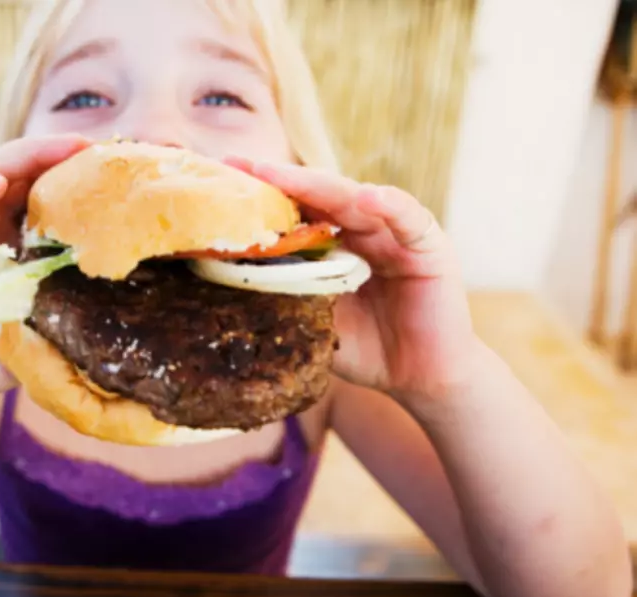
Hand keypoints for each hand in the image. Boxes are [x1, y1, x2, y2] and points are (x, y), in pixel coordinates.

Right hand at [0, 134, 91, 418]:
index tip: (118, 174)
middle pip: (25, 171)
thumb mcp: (34, 339)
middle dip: (61, 154)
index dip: (79, 181)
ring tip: (62, 150)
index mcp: (16, 244)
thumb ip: (65, 326)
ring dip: (25, 154)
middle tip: (99, 149)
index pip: (48, 196)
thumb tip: (120, 325)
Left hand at [225, 157, 478, 397]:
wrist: (419, 379)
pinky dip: (388, 204)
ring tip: (282, 175)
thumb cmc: (367, 349)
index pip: (295, 212)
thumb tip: (228, 281)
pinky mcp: (428, 245)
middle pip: (318, 197)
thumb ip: (287, 295)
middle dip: (279, 180)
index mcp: (334, 245)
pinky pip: (407, 218)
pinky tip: (365, 198)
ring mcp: (395, 234)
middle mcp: (363, 231)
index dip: (262, 197)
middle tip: (242, 165)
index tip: (221, 179)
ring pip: (354, 199)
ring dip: (319, 185)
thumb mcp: (315, 320)